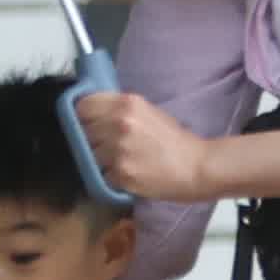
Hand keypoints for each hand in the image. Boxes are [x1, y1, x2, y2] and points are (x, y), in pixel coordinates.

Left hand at [78, 90, 213, 199]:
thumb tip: (94, 114)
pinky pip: (102, 175)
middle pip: (84, 131)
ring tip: (122, 161)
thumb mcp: (148, 112)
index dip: (84, 116)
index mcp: (126, 103)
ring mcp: (118, 150)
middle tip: (109, 145)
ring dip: (101, 160)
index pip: (83, 105)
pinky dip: (112, 176)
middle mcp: (119, 123)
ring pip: (90, 155)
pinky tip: (129, 174)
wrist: (196, 166)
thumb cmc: (175, 140)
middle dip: (93, 139)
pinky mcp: (121, 173)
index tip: (89, 123)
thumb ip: (120, 110)